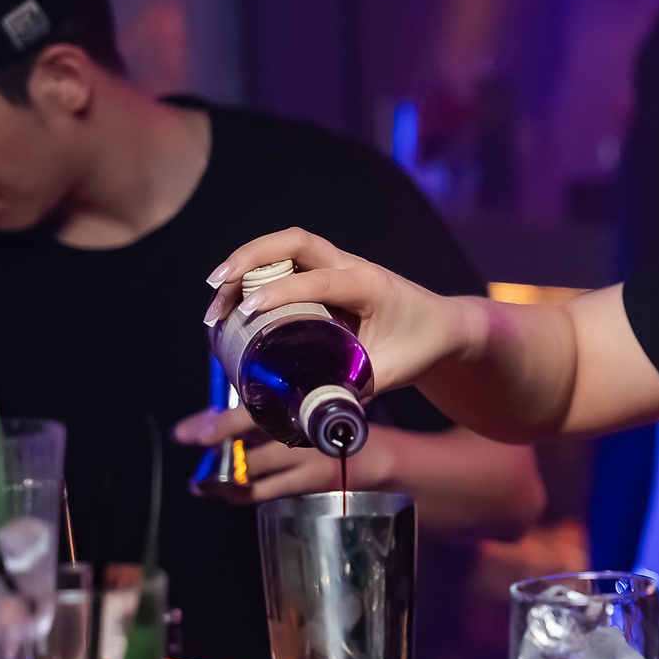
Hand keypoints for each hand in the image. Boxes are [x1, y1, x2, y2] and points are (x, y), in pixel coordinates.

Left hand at [172, 405, 394, 503]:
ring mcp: (309, 453)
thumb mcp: (307, 412)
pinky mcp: (313, 479)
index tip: (188, 432)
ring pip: (250, 465)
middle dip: (213, 441)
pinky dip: (240, 493)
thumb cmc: (334, 430)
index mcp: (302, 400)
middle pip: (247, 434)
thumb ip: (268, 414)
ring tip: (202, 480)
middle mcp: (305, 423)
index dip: (218, 421)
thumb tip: (213, 422)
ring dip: (220, 474)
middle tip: (188, 440)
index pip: (253, 408)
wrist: (379, 457)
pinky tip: (226, 493)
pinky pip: (265, 490)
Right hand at [203, 227, 479, 396]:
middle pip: (296, 242)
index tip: (248, 310)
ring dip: (247, 260)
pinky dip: (257, 270)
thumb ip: (353, 392)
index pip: (319, 279)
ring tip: (215, 294)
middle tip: (217, 287)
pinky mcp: (327, 272)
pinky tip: (232, 296)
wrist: (443, 325)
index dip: (281, 291)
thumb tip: (308, 417)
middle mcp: (352, 266)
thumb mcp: (392, 374)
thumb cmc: (421, 346)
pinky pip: (287, 260)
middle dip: (251, 258)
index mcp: (370, 286)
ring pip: (287, 245)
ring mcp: (339, 265)